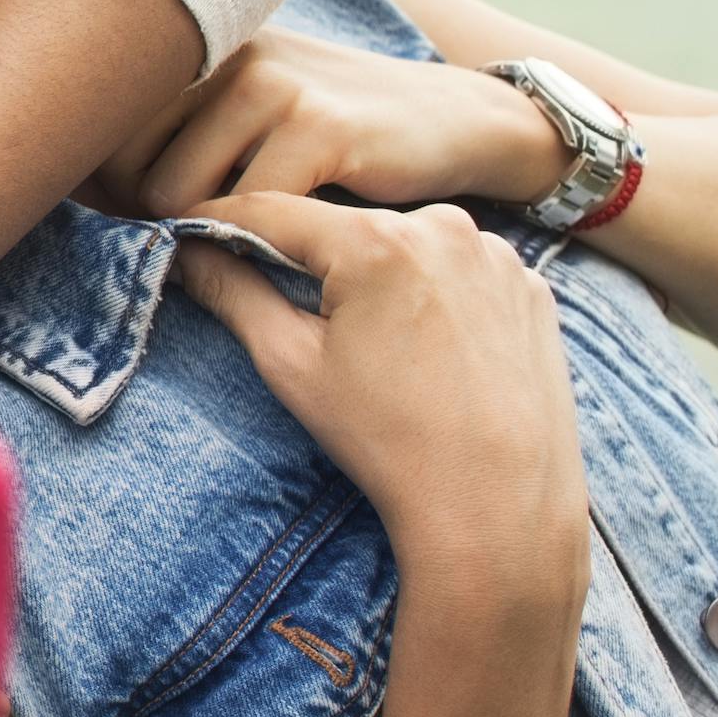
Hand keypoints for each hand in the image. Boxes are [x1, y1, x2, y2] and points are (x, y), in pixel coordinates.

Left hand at [113, 29, 569, 217]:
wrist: (459, 119)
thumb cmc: (335, 132)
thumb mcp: (246, 108)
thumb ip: (169, 128)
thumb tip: (69, 184)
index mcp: (194, 40)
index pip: (96, 127)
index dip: (111, 188)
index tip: (152, 212)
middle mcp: (224, 51)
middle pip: (124, 170)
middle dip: (154, 219)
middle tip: (209, 231)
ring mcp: (272, 85)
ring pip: (175, 198)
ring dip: (206, 236)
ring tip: (252, 231)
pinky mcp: (321, 127)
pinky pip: (244, 214)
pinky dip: (257, 242)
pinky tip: (293, 235)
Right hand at [171, 194, 586, 611]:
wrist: (499, 506)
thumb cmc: (390, 442)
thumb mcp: (293, 366)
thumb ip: (233, 294)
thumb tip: (186, 251)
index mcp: (375, 241)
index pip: (272, 210)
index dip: (221, 220)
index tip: (189, 232)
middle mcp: (442, 227)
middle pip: (344, 224)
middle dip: (308, 257)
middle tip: (288, 306)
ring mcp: (496, 254)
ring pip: (405, 244)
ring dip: (375, 272)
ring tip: (374, 342)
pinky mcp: (531, 284)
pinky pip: (460, 268)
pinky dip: (433, 291)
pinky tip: (429, 347)